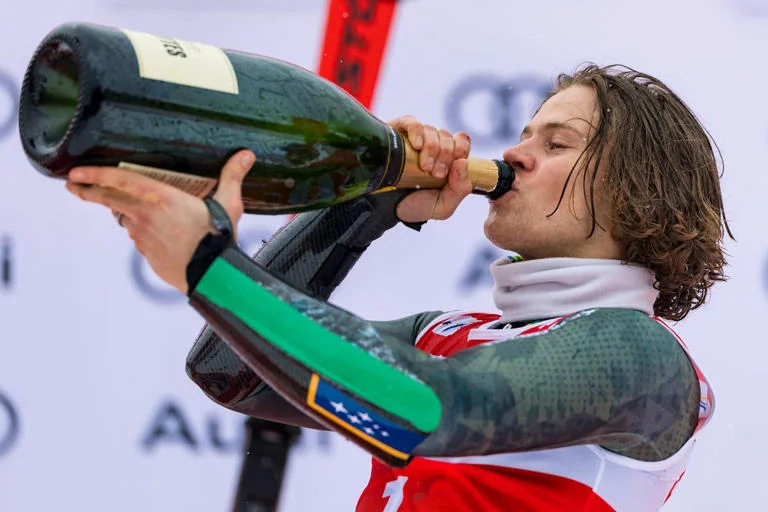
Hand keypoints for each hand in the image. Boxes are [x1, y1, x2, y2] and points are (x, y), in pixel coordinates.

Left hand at [65, 150, 254, 294]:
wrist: (212, 274)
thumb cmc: (217, 237)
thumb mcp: (228, 203)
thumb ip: (232, 176)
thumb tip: (246, 155)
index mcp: (160, 197)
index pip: (118, 180)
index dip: (94, 174)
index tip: (75, 173)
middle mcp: (145, 215)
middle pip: (108, 200)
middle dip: (88, 191)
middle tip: (73, 186)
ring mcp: (142, 236)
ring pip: (126, 220)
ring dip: (125, 214)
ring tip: (132, 210)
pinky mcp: (146, 253)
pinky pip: (138, 239)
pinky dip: (142, 233)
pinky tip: (156, 234)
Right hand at [387, 115, 471, 222]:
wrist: (385, 207)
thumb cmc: (415, 205)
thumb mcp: (442, 206)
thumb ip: (459, 190)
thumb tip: (462, 162)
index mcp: (447, 159)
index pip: (462, 142)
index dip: (460, 151)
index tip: (449, 170)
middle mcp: (433, 145)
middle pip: (448, 137)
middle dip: (445, 156)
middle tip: (435, 175)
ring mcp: (416, 138)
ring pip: (432, 130)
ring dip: (432, 148)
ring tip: (423, 167)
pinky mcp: (397, 132)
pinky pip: (412, 123)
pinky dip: (417, 132)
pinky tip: (416, 145)